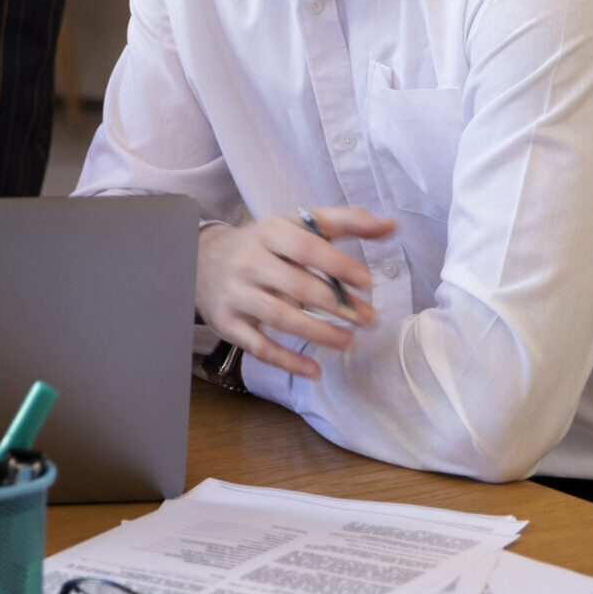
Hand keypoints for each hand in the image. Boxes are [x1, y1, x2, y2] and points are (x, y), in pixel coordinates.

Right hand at [196, 206, 395, 379]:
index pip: (306, 246)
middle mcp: (250, 261)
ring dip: (318, 333)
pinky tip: (314, 370)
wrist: (202, 258)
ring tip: (349, 342)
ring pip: (280, 317)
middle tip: (370, 319)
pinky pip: (259, 346)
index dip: (337, 265)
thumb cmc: (264, 243)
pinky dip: (287, 361)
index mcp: (269, 231)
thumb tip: (390, 225)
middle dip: (337, 305)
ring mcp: (237, 293)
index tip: (367, 281)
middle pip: (297, 285)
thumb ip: (343, 223)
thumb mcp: (296, 224)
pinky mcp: (228, 322)